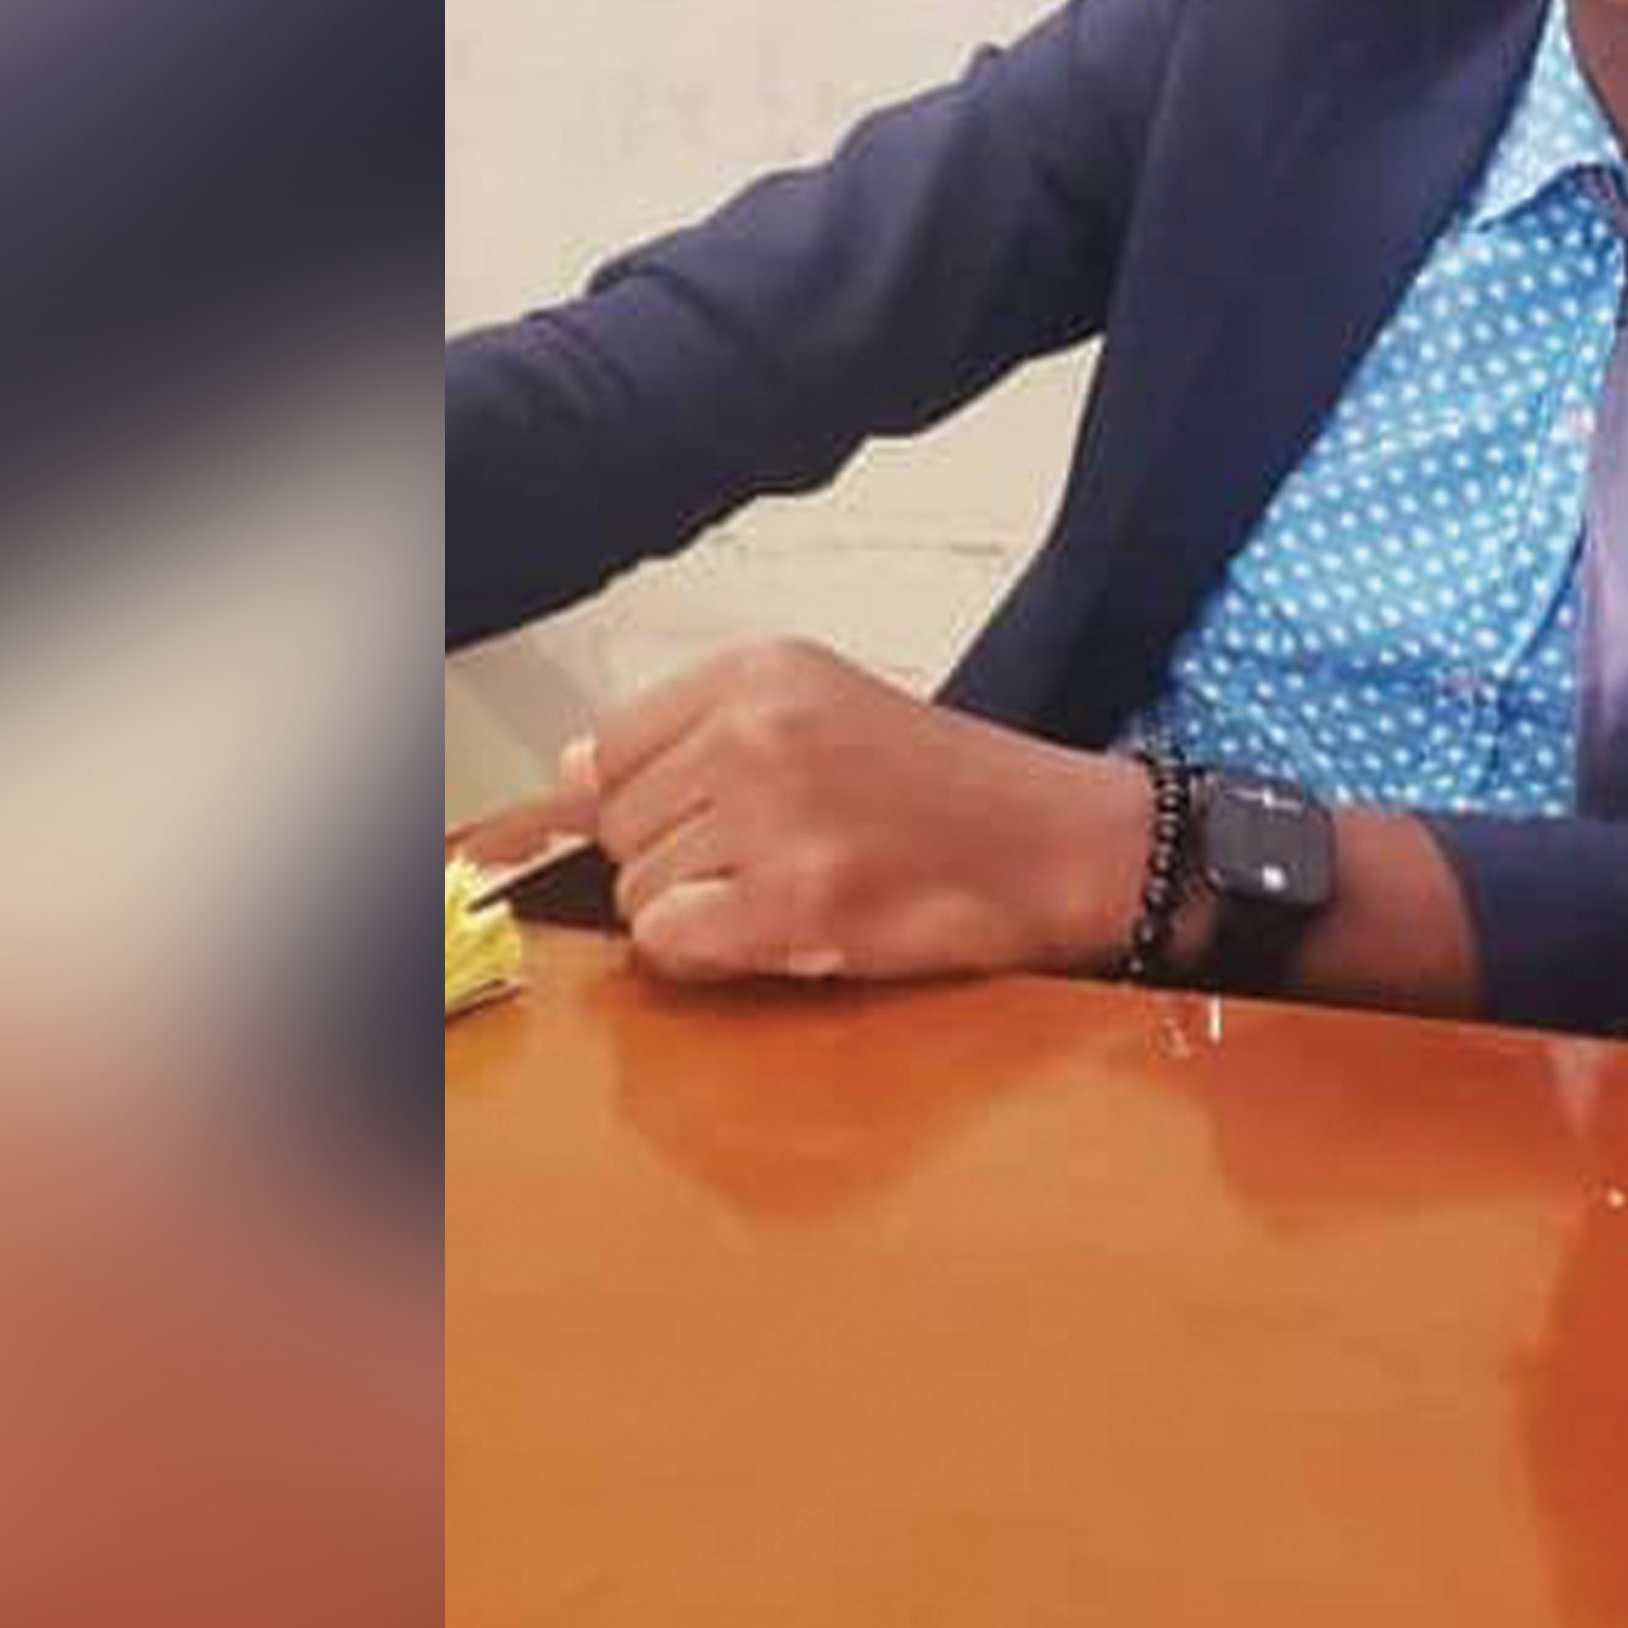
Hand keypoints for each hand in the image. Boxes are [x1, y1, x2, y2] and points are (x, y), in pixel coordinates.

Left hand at [574, 637, 1144, 984]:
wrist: (1061, 843)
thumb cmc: (950, 790)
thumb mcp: (824, 707)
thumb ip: (698, 732)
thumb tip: (565, 782)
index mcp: (761, 670)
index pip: (602, 749)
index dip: (639, 806)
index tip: (689, 827)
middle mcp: (758, 730)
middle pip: (614, 828)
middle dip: (675, 861)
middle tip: (771, 863)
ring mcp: (776, 815)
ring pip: (639, 894)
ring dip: (700, 915)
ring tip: (792, 893)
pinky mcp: (796, 901)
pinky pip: (672, 943)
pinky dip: (712, 957)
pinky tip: (783, 933)